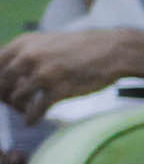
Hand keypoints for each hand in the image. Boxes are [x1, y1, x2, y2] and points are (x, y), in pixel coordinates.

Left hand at [0, 28, 131, 117]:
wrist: (112, 51)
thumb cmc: (81, 48)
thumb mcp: (46, 42)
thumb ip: (25, 53)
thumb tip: (8, 72)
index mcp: (24, 44)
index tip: (2, 89)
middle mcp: (30, 57)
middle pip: (2, 83)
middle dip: (4, 97)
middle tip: (12, 103)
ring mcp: (44, 73)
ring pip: (17, 97)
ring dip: (18, 108)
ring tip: (25, 111)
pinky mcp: (60, 89)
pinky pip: (36, 109)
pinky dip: (31, 118)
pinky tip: (32, 121)